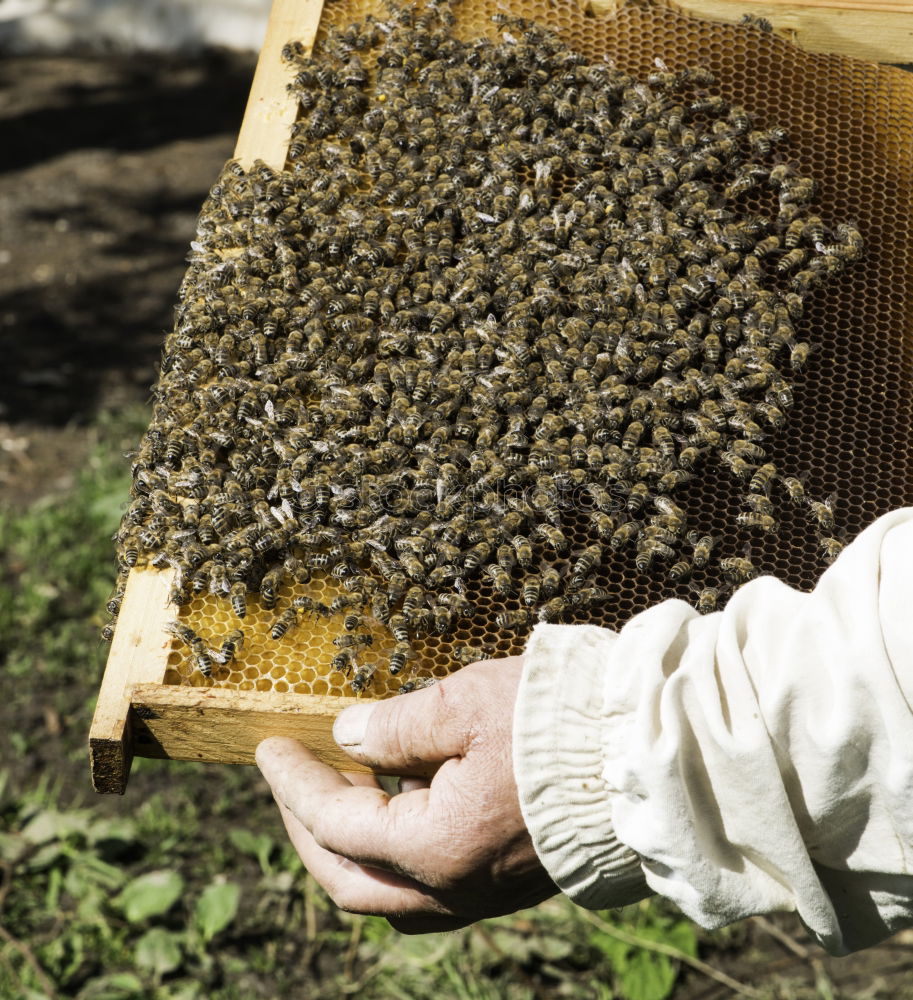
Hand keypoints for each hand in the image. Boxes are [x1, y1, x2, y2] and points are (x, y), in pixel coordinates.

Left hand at [255, 656, 557, 932]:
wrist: (656, 754)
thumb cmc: (560, 722)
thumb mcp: (465, 704)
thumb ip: (395, 726)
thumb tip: (349, 736)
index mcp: (437, 848)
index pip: (336, 823)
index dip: (293, 783)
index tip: (267, 747)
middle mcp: (457, 888)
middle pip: (352, 881)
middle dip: (309, 830)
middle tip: (294, 778)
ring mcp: (488, 891)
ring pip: (392, 894)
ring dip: (353, 846)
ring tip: (349, 785)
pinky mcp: (514, 880)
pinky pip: (434, 884)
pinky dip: (398, 850)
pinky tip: (407, 799)